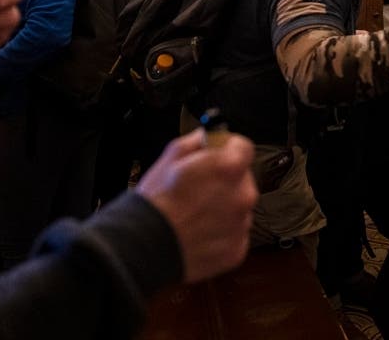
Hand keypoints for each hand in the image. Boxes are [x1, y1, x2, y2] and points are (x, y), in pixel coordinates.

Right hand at [136, 129, 257, 282]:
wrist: (145, 247)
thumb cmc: (156, 203)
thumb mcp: (170, 157)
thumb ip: (195, 142)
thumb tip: (205, 138)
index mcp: (228, 168)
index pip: (243, 148)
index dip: (228, 149)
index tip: (218, 154)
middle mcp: (242, 196)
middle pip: (242, 180)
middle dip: (225, 181)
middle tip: (200, 189)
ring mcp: (241, 225)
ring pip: (239, 209)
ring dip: (224, 208)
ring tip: (195, 214)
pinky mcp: (236, 250)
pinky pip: (234, 234)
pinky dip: (221, 234)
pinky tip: (199, 232)